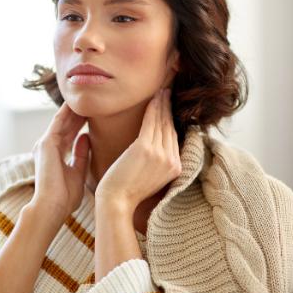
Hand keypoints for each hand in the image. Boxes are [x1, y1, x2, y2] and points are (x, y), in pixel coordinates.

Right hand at [29, 102, 90, 219]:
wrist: (51, 207)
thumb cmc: (65, 198)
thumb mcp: (78, 173)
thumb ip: (82, 156)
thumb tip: (86, 138)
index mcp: (55, 155)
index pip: (70, 134)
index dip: (81, 123)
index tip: (95, 114)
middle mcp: (48, 147)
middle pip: (66, 124)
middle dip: (79, 113)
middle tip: (93, 99)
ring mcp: (45, 144)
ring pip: (62, 120)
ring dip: (74, 109)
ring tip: (87, 95)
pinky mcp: (46, 143)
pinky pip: (59, 121)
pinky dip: (67, 111)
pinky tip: (77, 102)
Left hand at [95, 88, 181, 209]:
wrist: (116, 203)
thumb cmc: (127, 191)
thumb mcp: (151, 177)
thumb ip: (157, 161)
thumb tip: (155, 145)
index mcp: (176, 168)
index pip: (174, 137)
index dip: (171, 119)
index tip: (169, 104)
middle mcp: (172, 161)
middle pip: (171, 127)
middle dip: (169, 107)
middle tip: (167, 90)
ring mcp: (161, 154)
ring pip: (163, 122)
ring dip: (162, 103)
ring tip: (161, 90)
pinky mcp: (146, 149)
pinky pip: (152, 121)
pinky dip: (153, 107)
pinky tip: (153, 97)